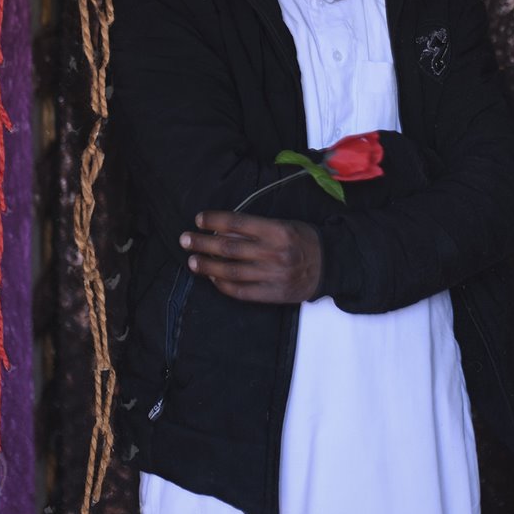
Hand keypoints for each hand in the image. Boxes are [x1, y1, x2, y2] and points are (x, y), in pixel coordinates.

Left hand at [181, 211, 322, 303]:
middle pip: (229, 248)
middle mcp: (274, 253)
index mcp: (278, 231)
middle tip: (185, 239)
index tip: (198, 219)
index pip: (238, 223)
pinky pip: (241, 291)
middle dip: (202, 243)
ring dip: (207, 266)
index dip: (215, 220)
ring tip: (192, 261)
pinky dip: (223, 285)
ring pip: (231, 271)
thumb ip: (256, 227)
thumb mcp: (284, 224)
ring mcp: (273, 276)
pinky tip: (211, 278)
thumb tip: (222, 229)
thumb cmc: (302, 240)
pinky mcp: (273, 294)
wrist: (329, 265)